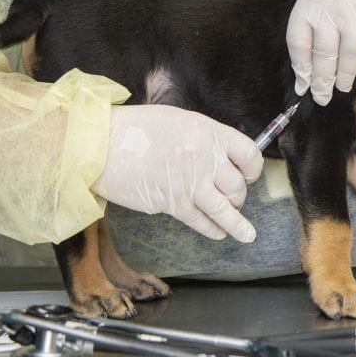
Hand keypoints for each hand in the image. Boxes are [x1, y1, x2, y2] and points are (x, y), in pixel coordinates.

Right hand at [91, 105, 263, 241]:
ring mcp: (190, 183)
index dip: (253, 169)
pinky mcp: (173, 203)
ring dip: (238, 224)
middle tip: (233, 198)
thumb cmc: (136, 129)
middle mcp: (204, 157)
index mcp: (209, 132)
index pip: (248, 154)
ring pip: (226, 209)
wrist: (102, 144)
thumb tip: (221, 159)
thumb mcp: (179, 121)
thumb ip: (203, 139)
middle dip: (238, 196)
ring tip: (248, 235)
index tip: (249, 176)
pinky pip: (202, 221)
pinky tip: (218, 233)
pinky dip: (213, 229)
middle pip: (237, 186)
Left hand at [287, 0, 355, 104]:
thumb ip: (314, 21)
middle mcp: (331, 5)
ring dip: (344, 76)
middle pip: (323, 54)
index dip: (301, 66)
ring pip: (347, 55)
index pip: (299, 40)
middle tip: (321, 97)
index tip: (303, 84)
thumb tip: (308, 64)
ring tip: (342, 88)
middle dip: (322, 80)